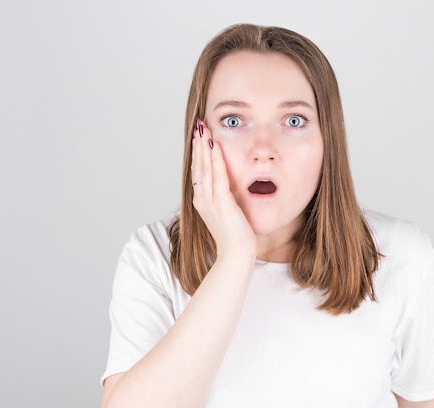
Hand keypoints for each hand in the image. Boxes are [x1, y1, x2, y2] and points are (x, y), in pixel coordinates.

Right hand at [191, 118, 256, 259]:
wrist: (235, 255)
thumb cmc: (234, 237)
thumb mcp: (226, 213)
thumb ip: (223, 199)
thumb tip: (226, 187)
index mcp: (201, 201)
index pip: (198, 171)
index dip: (198, 152)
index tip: (199, 135)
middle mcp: (201, 199)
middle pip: (198, 165)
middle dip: (198, 144)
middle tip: (198, 125)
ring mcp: (210, 201)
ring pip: (204, 168)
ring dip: (204, 147)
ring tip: (203, 129)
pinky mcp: (222, 204)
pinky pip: (218, 177)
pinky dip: (215, 161)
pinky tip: (215, 147)